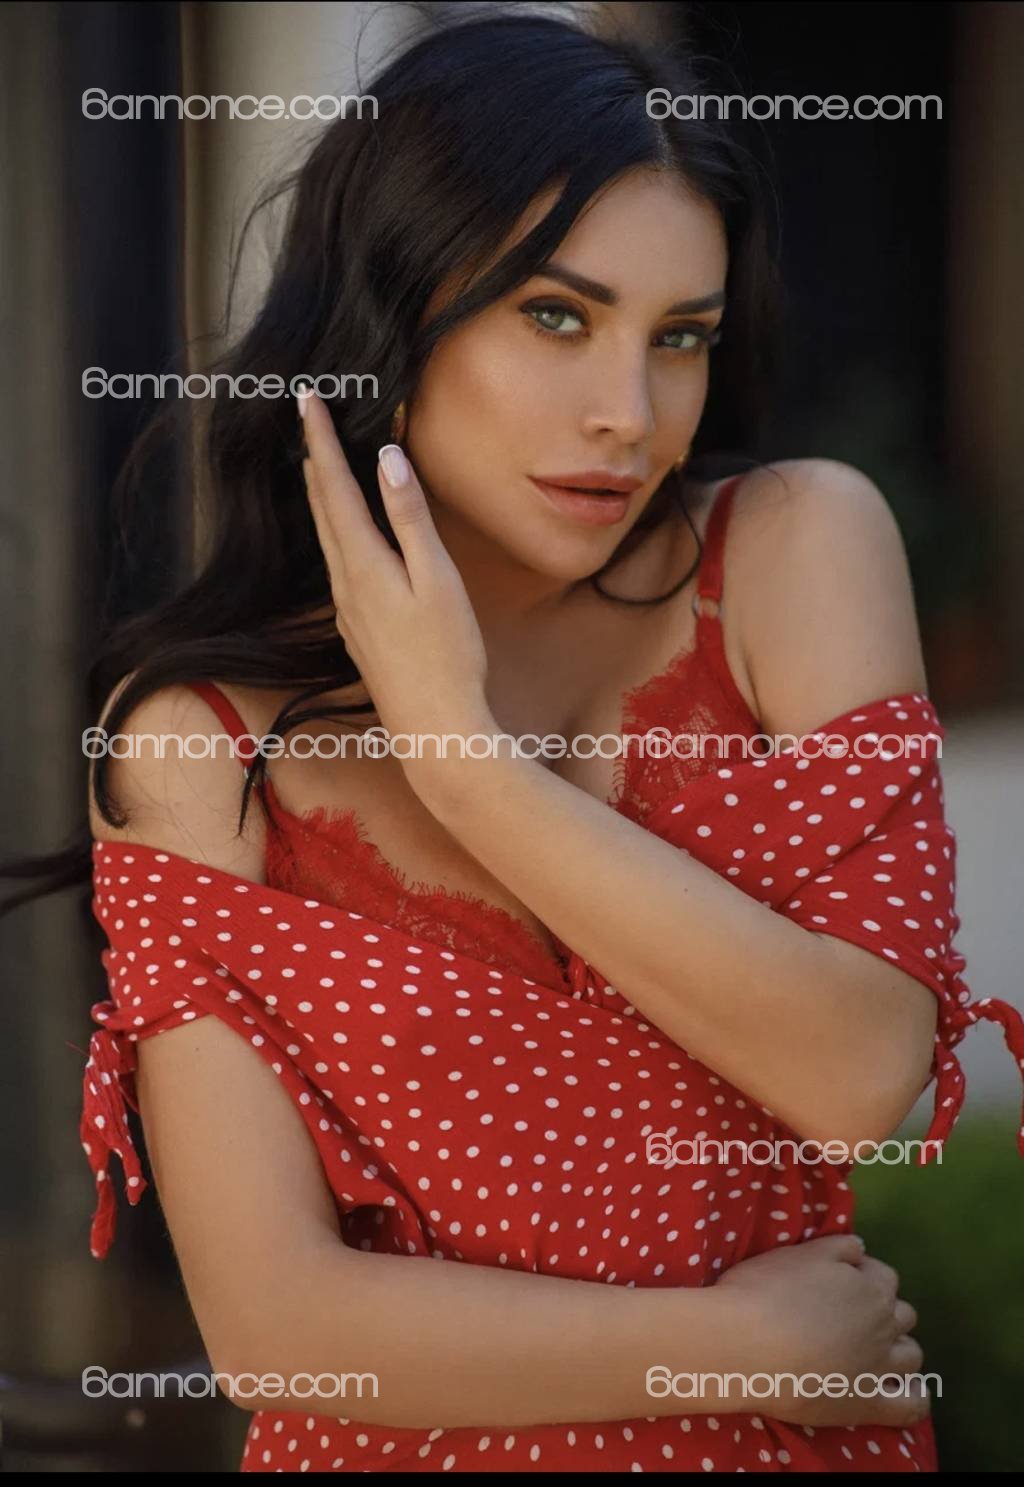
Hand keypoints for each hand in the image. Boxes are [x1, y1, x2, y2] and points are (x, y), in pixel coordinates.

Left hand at [299, 389, 495, 788]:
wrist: (433, 726)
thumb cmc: (447, 655)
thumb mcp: (437, 579)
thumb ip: (411, 518)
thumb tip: (387, 460)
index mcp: (363, 564)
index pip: (333, 486)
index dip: (319, 439)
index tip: (305, 398)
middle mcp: (343, 584)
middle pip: (321, 508)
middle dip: (313, 459)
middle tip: (306, 417)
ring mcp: (346, 609)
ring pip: (325, 537)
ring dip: (319, 495)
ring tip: (316, 463)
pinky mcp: (357, 629)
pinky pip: (338, 565)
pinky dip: (335, 531)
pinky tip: (343, 534)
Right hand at [712, 1234, 931, 1427]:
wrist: (746, 1345)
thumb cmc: (766, 1291)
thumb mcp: (802, 1253)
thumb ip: (839, 1248)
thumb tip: (861, 1250)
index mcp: (870, 1287)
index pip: (883, 1276)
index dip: (863, 1277)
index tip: (838, 1283)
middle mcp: (883, 1325)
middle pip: (903, 1314)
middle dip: (884, 1311)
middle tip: (849, 1317)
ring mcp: (880, 1367)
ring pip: (912, 1355)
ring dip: (899, 1349)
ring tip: (874, 1351)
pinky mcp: (869, 1404)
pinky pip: (911, 1405)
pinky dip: (914, 1396)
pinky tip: (905, 1390)